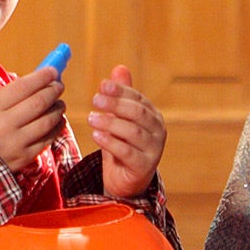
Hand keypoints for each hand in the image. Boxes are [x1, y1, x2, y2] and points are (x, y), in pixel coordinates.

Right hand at [0, 67, 65, 171]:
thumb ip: (10, 95)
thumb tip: (38, 81)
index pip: (23, 87)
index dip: (42, 77)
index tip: (52, 71)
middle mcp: (5, 124)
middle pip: (38, 103)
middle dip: (53, 91)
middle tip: (59, 85)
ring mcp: (16, 143)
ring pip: (47, 121)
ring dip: (57, 109)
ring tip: (59, 103)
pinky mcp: (25, 157)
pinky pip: (48, 139)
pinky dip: (57, 127)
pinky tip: (58, 120)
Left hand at [88, 65, 165, 198]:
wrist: (126, 181)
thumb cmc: (123, 146)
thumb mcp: (119, 119)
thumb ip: (121, 96)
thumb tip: (119, 68)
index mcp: (152, 116)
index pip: (138, 98)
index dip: (120, 91)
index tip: (102, 86)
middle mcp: (158, 131)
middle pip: (138, 113)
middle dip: (116, 104)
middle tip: (95, 100)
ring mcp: (153, 150)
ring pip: (133, 132)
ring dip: (110, 123)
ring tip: (91, 118)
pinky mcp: (143, 167)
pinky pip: (127, 152)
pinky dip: (111, 142)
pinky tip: (96, 135)